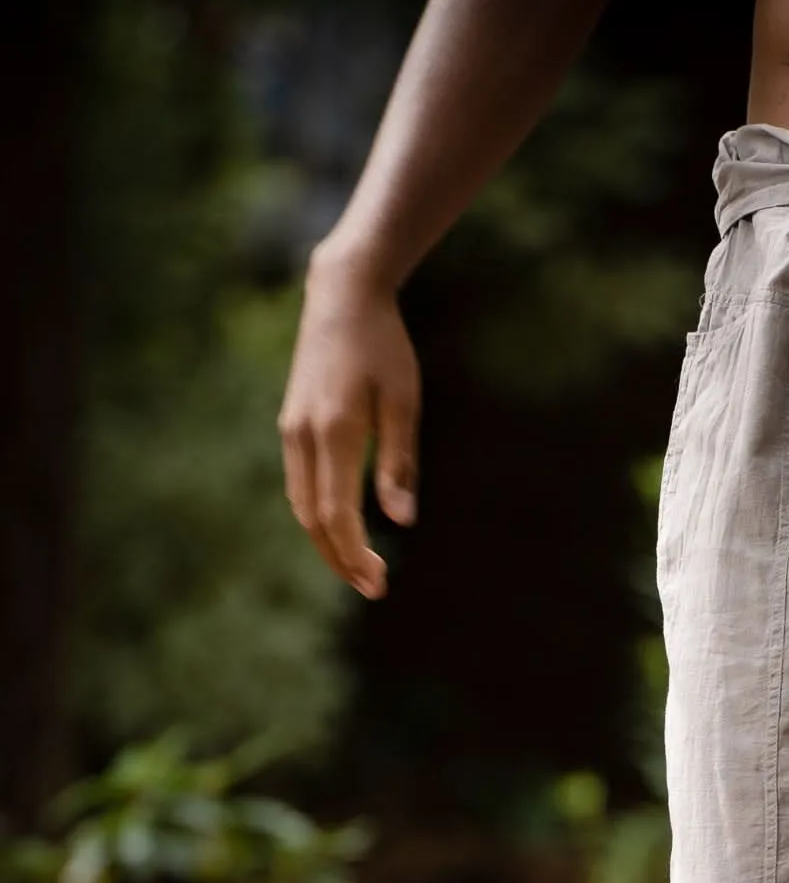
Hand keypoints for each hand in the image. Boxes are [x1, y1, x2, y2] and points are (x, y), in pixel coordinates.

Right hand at [279, 247, 420, 597]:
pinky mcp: (291, 425)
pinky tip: (341, 530)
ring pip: (301, 505)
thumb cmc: (384, 346)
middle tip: (373, 587)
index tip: (378, 581)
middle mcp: (303, 435)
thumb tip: (402, 520)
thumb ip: (400, 462)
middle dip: (340, 559)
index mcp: (334, 431)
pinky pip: (300, 485)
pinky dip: (318, 515)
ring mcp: (291, 430)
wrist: (341, 295)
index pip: (338, 514)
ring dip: (327, 542)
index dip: (355, 554)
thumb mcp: (403, 402)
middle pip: (314, 519)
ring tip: (358, 568)